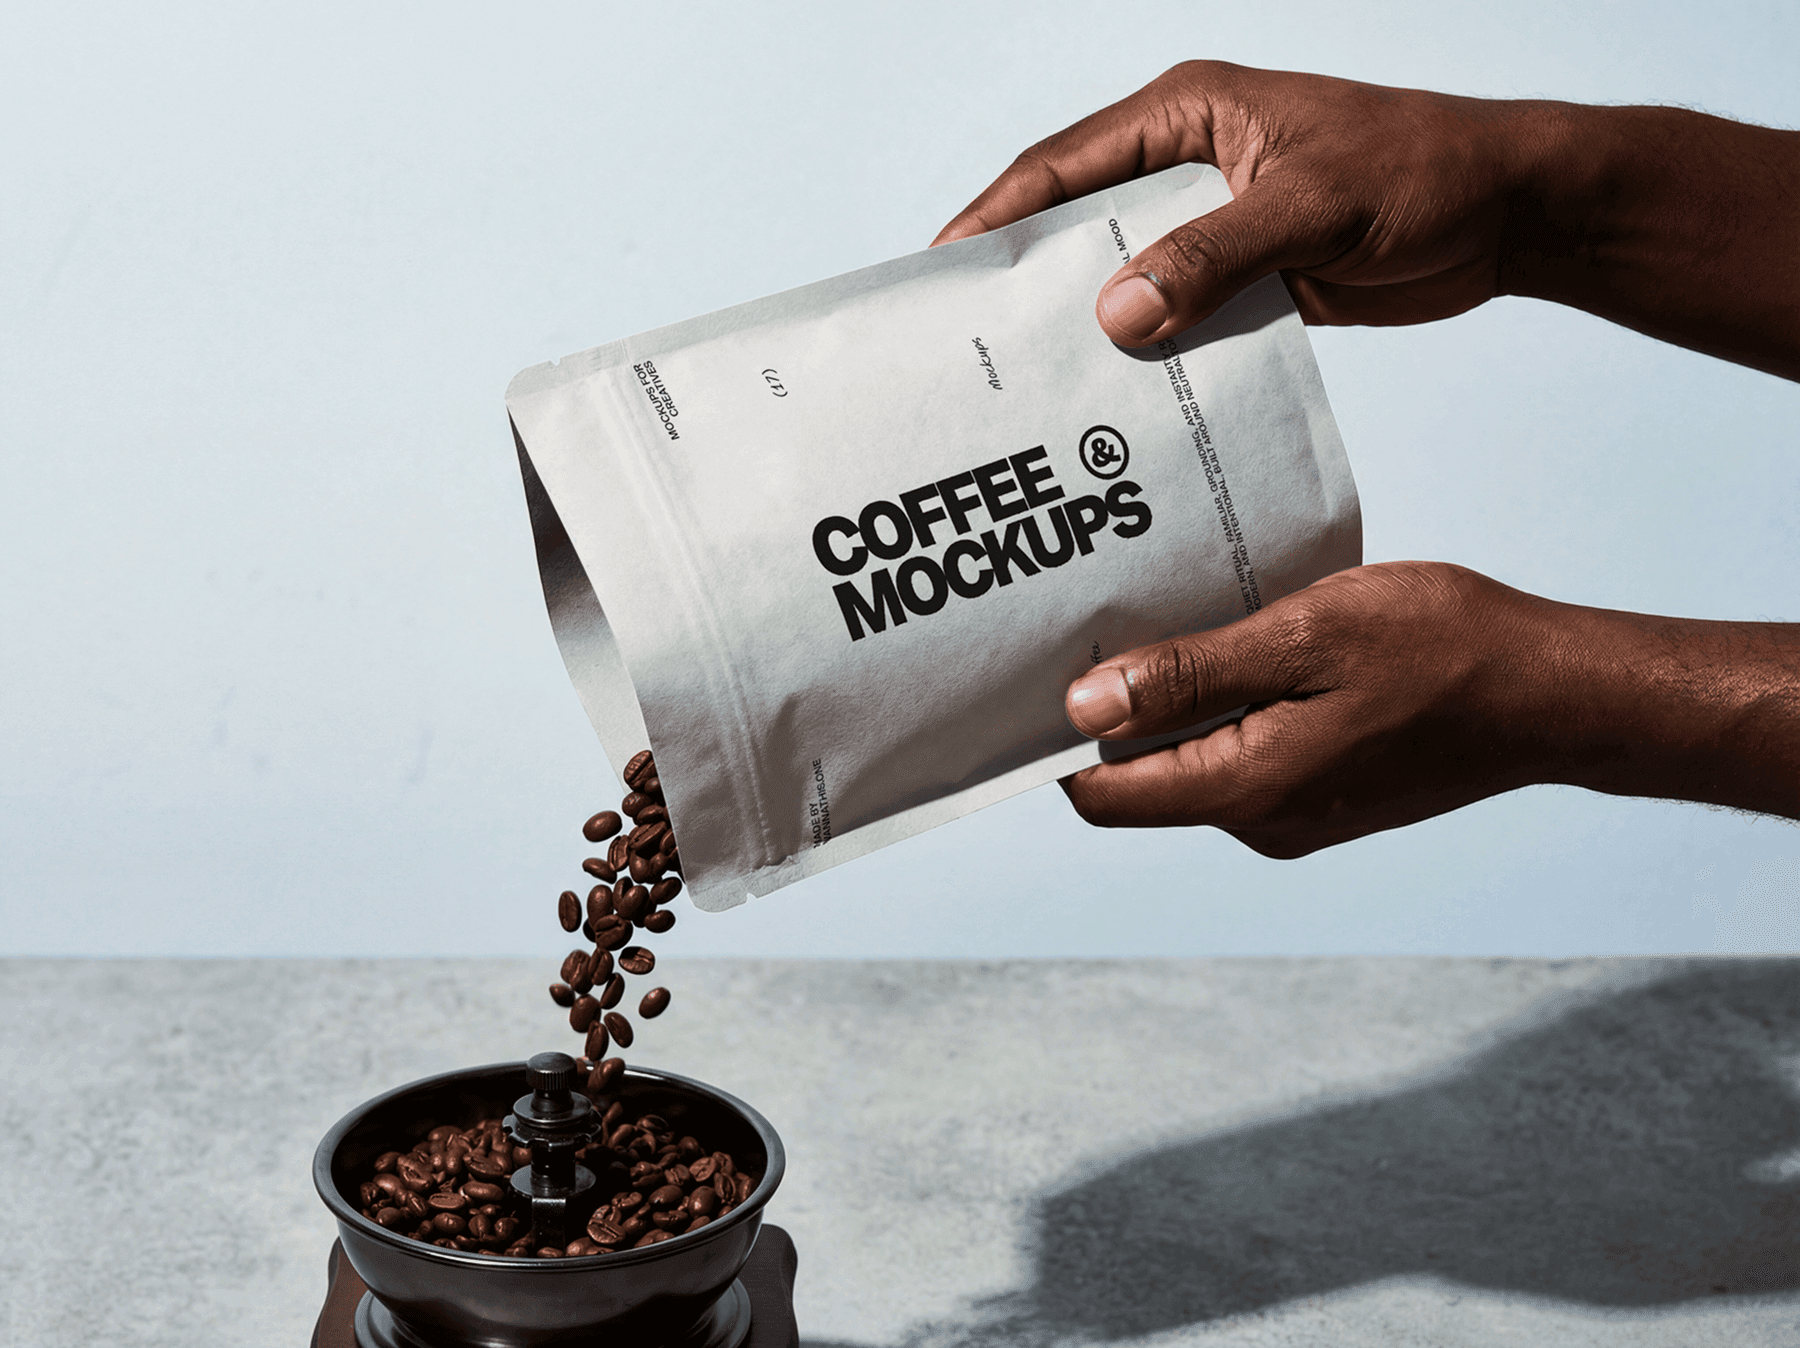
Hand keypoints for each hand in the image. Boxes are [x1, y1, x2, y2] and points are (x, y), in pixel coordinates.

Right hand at [933, 62, 1799, 376]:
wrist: (1510, 212)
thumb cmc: (1423, 176)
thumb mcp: (1313, 208)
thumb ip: (1215, 256)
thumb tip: (1116, 316)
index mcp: (1188, 113)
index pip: (1064, 165)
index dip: (996, 218)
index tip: (942, 275)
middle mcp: (1189, 161)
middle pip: (1079, 222)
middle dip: (1026, 279)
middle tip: (968, 346)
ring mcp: (1215, 220)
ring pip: (1123, 274)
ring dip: (1084, 324)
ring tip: (1027, 386)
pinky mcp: (1245, 272)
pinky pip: (1175, 313)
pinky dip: (1147, 351)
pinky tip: (1116, 399)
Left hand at [1059, 562, 1799, 855]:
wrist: (1551, 692)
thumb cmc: (1440, 650)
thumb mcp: (1303, 638)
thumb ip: (1191, 675)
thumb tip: (1082, 705)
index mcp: (1243, 788)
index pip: (1101, 793)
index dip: (1052, 743)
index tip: (1029, 674)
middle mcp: (1258, 817)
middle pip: (1139, 776)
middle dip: (1107, 710)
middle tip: (1089, 621)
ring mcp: (1292, 810)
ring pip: (1191, 759)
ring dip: (1170, 699)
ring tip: (1162, 617)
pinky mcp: (1322, 789)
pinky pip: (1240, 750)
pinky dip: (1222, 703)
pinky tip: (1232, 639)